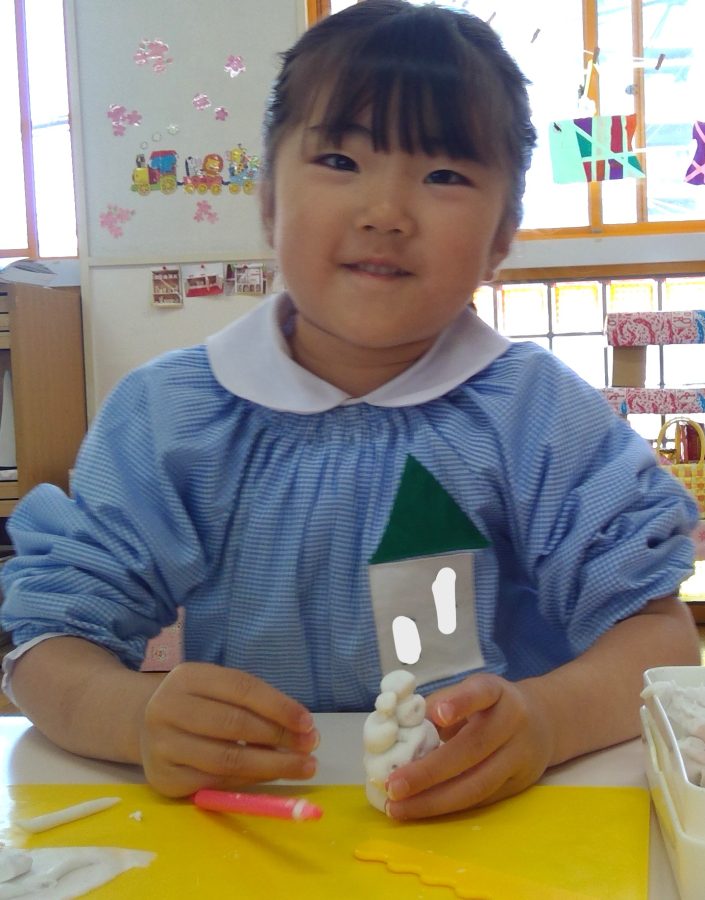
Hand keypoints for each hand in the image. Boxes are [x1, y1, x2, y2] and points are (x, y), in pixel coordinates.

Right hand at [139, 663, 318, 796]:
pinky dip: (247, 782)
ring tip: (302, 767)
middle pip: (234, 724)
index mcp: (187, 676)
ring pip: (226, 760)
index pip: (241, 688)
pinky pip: (214, 784)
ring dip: (271, 766)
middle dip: (279, 737)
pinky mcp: (163, 779)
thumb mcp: (218, 689)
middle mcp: (168, 708)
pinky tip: (268, 777)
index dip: (278, 706)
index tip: (308, 723)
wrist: (144, 725)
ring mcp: (162, 745)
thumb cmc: (198, 704)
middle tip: (310, 747)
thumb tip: (302, 731)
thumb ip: (254, 704)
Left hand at [384, 673, 554, 819]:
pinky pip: (481, 800)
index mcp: (497, 692)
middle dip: (429, 772)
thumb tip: (399, 730)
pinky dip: (448, 807)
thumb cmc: (490, 705)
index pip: (480, 693)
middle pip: (473, 749)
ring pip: (478, 784)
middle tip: (394, 785)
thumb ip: (438, 705)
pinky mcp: (519, 785)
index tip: (436, 713)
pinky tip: (421, 810)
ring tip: (399, 808)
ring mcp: (520, 756)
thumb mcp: (470, 692)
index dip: (459, 703)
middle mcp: (513, 722)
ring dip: (435, 800)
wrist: (543, 722)